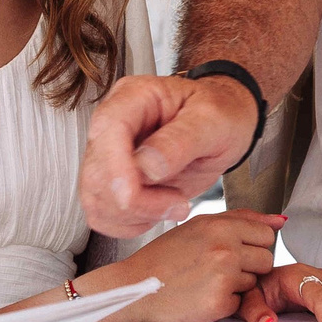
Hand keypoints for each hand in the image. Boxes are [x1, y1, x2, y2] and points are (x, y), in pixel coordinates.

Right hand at [79, 73, 259, 236]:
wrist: (225, 124)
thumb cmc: (220, 114)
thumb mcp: (213, 121)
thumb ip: (180, 140)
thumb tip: (147, 166)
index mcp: (134, 97)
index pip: (108, 128)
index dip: (114, 167)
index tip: (132, 195)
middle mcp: (114, 124)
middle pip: (97, 172)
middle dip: (134, 201)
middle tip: (178, 203)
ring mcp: (110, 154)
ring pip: (95, 198)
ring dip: (134, 215)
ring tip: (174, 205)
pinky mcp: (113, 182)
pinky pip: (103, 214)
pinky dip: (129, 224)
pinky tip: (159, 212)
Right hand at [92, 211, 284, 321]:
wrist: (137, 287)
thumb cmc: (166, 257)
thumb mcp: (199, 226)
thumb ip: (242, 219)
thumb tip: (280, 220)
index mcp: (220, 226)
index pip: (266, 234)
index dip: (251, 245)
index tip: (231, 250)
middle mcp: (225, 248)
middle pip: (266, 260)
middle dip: (249, 267)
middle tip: (217, 268)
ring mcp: (223, 276)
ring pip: (255, 283)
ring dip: (237, 286)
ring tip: (207, 281)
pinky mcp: (219, 303)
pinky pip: (240, 304)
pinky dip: (225, 304)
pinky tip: (202, 296)